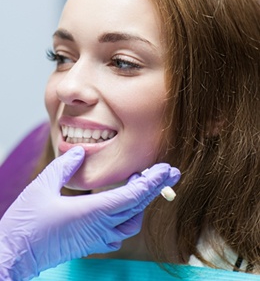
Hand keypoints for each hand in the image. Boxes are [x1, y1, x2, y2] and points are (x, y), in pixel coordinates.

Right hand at [0, 146, 179, 279]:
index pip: (132, 196)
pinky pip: (119, 232)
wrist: (14, 255)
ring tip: (141, 184)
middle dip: (155, 188)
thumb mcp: (42, 186)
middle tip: (168, 172)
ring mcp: (96, 239)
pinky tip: (123, 207)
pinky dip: (128, 217)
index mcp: (91, 212)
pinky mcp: (91, 244)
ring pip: (132, 222)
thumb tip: (80, 151)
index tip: (165, 170)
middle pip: (137, 207)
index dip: (151, 182)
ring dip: (141, 202)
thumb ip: (64, 166)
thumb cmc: (26, 222)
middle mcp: (99, 227)